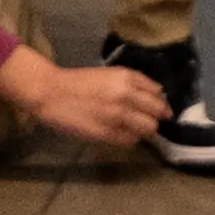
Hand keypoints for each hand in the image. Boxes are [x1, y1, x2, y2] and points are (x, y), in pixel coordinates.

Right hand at [0, 45, 163, 151]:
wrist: (53, 94)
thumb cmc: (81, 83)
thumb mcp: (110, 75)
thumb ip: (133, 83)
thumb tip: (157, 95)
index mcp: (127, 77)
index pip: (157, 92)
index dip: (161, 102)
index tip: (160, 107)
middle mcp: (126, 95)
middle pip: (158, 111)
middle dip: (158, 116)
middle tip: (153, 120)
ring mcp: (117, 116)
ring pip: (148, 128)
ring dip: (145, 129)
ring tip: (137, 128)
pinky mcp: (107, 133)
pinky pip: (130, 139)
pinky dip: (130, 137)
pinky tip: (123, 133)